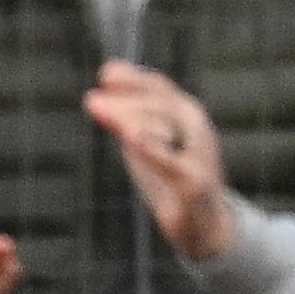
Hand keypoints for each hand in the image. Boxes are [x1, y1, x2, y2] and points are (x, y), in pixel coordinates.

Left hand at [85, 62, 236, 258]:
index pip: (158, 86)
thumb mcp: (145, 141)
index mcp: (185, 112)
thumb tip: (106, 72)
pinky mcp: (194, 180)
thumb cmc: (171, 175)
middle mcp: (196, 126)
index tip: (105, 75)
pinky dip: (151, 147)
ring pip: (164, 127)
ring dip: (133, 119)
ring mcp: (198, 152)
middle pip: (159, 104)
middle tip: (91, 101)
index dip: (132, 78)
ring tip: (107, 114)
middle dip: (125, 101)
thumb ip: (126, 112)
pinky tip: (132, 137)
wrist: (203, 221)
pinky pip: (170, 161)